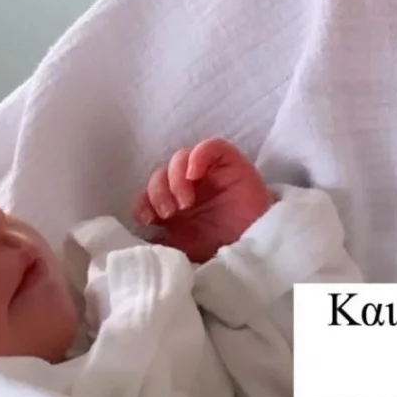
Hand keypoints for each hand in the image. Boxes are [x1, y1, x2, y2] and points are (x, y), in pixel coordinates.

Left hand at [132, 138, 276, 263]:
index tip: (149, 221)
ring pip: (180, 158)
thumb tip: (140, 243)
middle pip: (160, 174)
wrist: (256, 248)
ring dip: (174, 178)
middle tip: (169, 213)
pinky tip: (194, 175)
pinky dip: (197, 156)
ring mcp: (208, 173)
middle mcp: (189, 187)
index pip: (148, 194)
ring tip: (184, 203)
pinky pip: (210, 147)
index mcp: (175, 206)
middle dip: (158, 192)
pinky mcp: (229, 163)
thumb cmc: (223, 248)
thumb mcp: (184, 250)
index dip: (142, 203)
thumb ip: (163, 244)